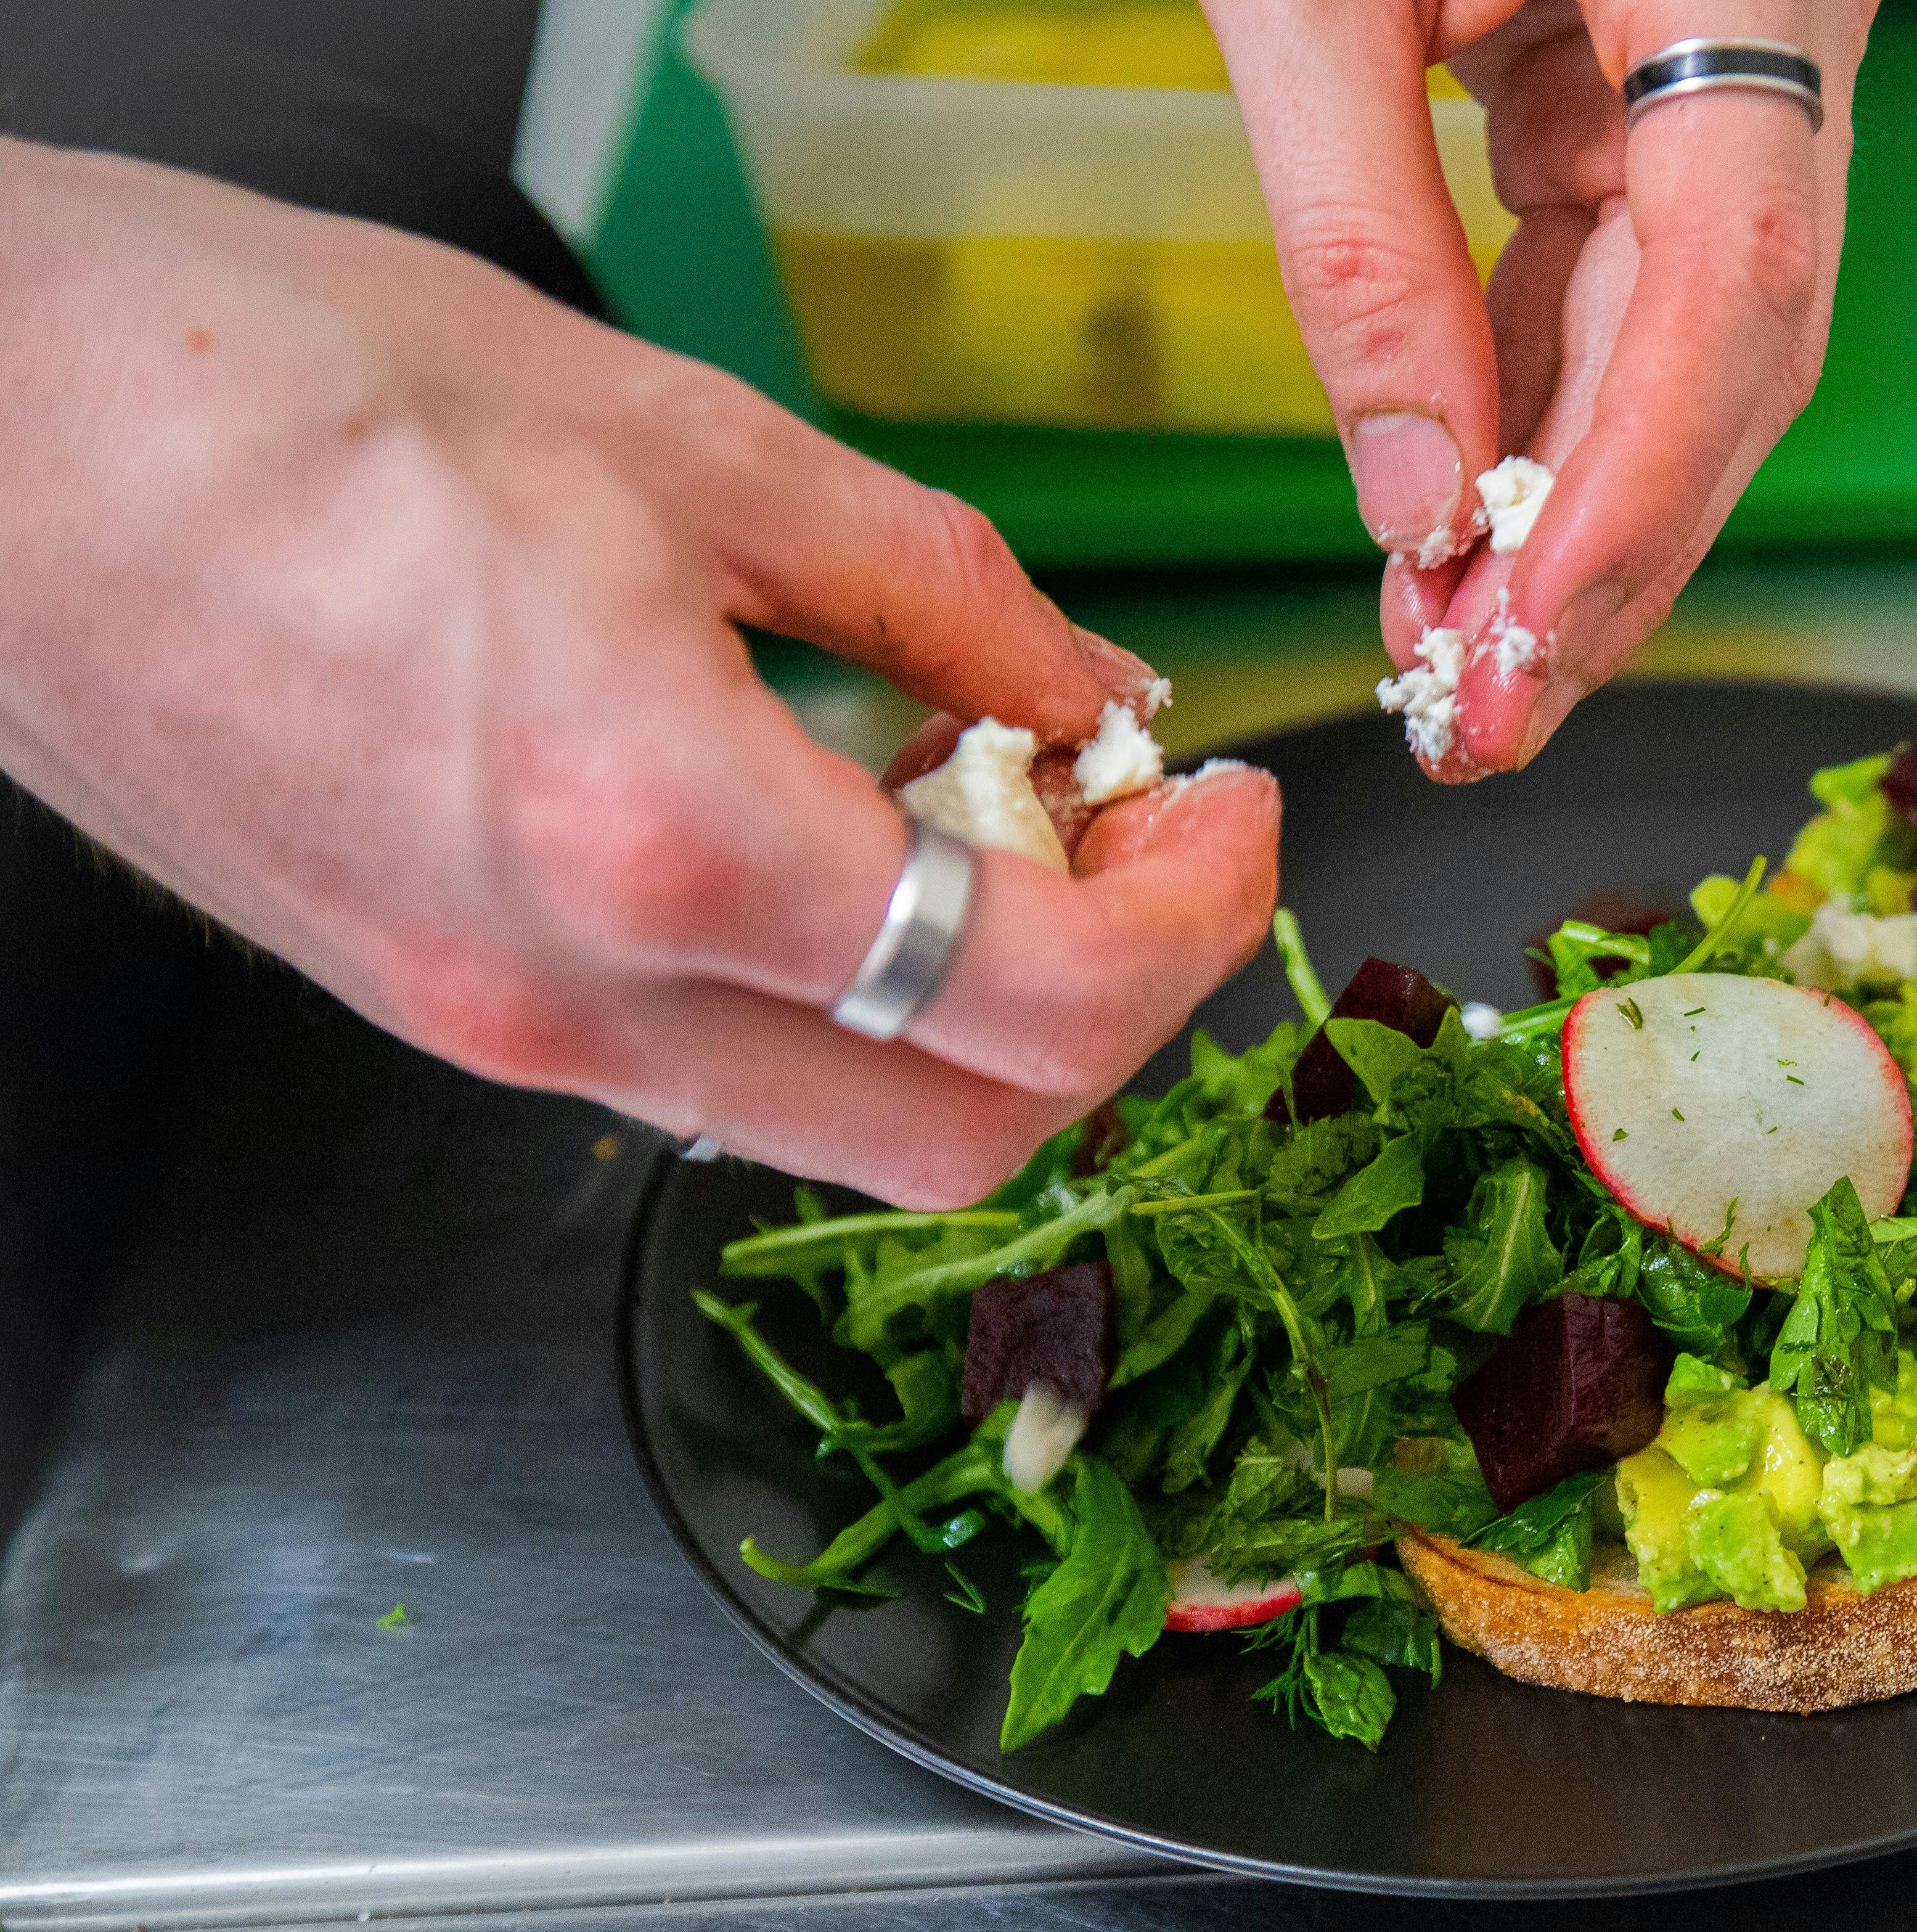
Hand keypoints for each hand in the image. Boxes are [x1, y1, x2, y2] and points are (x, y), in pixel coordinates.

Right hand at [0, 140, 1280, 1207]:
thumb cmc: (268, 386)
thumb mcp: (683, 440)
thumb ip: (938, 589)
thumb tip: (1092, 686)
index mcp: (655, 833)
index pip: (1040, 1003)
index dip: (1195, 920)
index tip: (1229, 812)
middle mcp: (577, 995)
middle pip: (967, 1140)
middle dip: (1114, 1007)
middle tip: (1149, 835)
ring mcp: (500, 1034)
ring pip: (844, 1129)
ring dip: (981, 1008)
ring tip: (998, 806)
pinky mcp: (450, 1013)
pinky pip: (717, 1070)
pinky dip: (843, 991)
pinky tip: (849, 830)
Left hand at [1205, 0, 1869, 778]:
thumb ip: (1357, 236)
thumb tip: (1411, 498)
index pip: (1739, 268)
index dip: (1642, 477)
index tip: (1527, 631)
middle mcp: (1782, 32)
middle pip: (1740, 349)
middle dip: (1610, 555)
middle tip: (1482, 725)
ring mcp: (1738, 76)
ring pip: (1693, 349)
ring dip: (1576, 520)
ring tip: (1455, 674)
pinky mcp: (1662, 102)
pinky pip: (1626, 292)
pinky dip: (1540, 425)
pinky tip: (1457, 547)